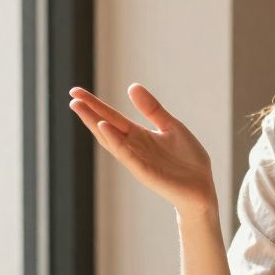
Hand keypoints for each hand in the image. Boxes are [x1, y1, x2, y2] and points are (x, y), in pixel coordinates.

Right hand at [70, 85, 217, 213]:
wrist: (203, 188)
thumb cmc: (187, 160)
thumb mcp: (171, 126)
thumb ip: (152, 109)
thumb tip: (131, 86)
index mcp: (139, 135)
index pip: (111, 117)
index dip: (94, 104)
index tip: (76, 91)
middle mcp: (133, 147)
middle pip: (106, 127)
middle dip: (89, 113)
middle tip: (72, 96)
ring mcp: (137, 160)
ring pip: (111, 140)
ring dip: (96, 125)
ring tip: (81, 108)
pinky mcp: (145, 172)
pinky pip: (127, 154)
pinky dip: (115, 141)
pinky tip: (104, 127)